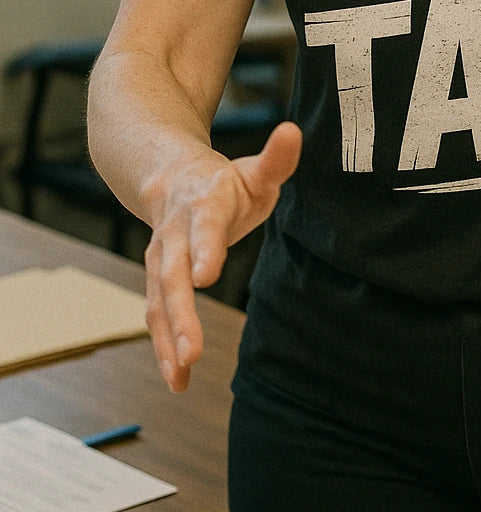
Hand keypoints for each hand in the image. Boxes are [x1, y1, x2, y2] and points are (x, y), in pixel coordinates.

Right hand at [141, 121, 301, 392]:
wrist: (169, 177)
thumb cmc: (224, 182)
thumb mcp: (253, 169)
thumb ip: (276, 159)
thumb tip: (294, 131)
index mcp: (203, 203)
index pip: (204, 225)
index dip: (205, 248)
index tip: (206, 275)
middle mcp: (175, 233)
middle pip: (171, 274)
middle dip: (181, 312)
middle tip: (193, 349)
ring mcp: (160, 259)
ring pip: (157, 300)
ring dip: (168, 337)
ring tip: (181, 372)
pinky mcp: (156, 282)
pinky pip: (155, 316)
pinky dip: (163, 347)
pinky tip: (176, 380)